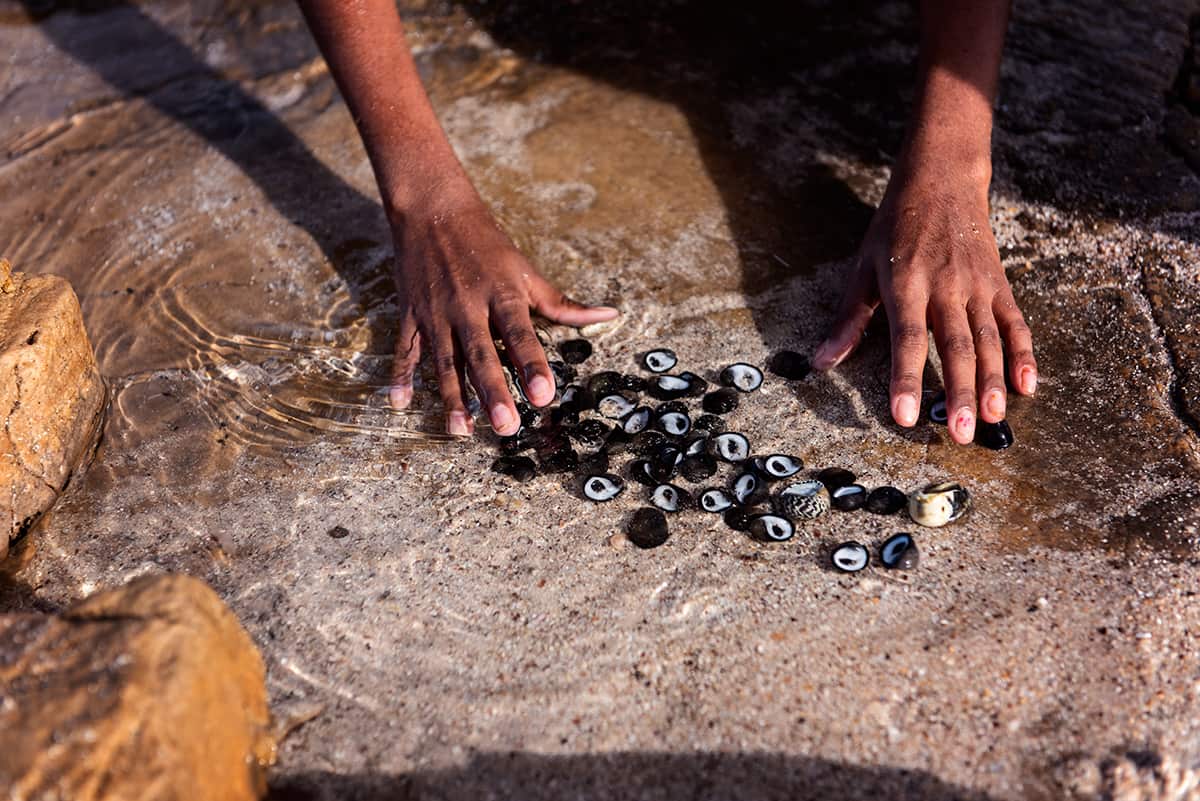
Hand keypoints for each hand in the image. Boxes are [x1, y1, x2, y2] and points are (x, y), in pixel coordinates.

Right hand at [386, 186, 617, 436]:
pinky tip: (400, 404)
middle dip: (493, 392)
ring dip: (451, 396)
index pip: (520, 335)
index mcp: (502, 294)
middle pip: (482, 355)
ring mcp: (436, 312)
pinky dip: (400, 376)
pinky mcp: (412, 313)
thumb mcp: (526, 270)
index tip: (544, 396)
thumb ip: (562, 304)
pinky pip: (406, 349)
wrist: (433, 209)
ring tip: (461, 430)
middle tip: (505, 427)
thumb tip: (608, 315)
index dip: (533, 365)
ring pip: (444, 360)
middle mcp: (468, 306)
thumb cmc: (488, 243)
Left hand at [812, 155, 1036, 443]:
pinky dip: (1023, 354)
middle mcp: (945, 287)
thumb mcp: (862, 268)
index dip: (906, 378)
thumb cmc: (894, 229)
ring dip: (992, 383)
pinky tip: (1027, 386)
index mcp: (906, 283)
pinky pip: (1015, 323)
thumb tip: (821, 363)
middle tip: (959, 435)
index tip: (904, 416)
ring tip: (992, 419)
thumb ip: (847, 320)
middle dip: (957, 393)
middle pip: (955, 347)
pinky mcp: (999, 284)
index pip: (907, 339)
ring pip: (989, 340)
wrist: (942, 181)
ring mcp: (977, 286)